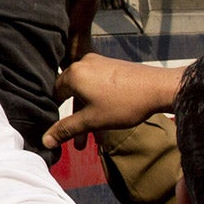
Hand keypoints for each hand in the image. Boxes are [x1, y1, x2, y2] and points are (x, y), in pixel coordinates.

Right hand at [45, 53, 183, 147]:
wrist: (158, 88)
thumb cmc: (123, 103)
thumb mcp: (91, 121)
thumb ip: (66, 130)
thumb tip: (45, 140)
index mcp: (73, 74)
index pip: (53, 94)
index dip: (53, 114)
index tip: (57, 130)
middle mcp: (83, 64)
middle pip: (70, 94)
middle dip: (73, 119)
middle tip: (74, 139)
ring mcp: (99, 63)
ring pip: (85, 93)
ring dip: (87, 115)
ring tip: (91, 139)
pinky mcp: (112, 67)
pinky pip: (97, 87)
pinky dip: (97, 104)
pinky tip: (104, 122)